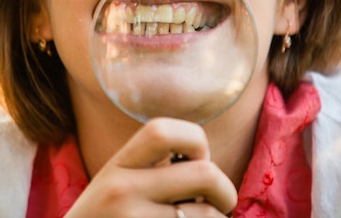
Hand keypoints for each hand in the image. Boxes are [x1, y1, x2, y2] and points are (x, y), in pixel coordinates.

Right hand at [64, 117, 237, 216]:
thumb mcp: (115, 187)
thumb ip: (152, 170)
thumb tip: (211, 169)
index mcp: (116, 167)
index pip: (163, 130)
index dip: (194, 141)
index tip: (197, 161)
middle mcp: (122, 192)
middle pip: (204, 173)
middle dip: (225, 190)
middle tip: (220, 203)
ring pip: (209, 215)